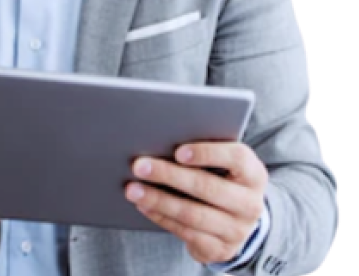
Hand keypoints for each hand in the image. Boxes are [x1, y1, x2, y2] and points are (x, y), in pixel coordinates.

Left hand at [125, 142, 267, 263]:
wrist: (239, 218)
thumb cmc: (223, 177)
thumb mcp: (224, 162)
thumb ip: (204, 150)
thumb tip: (162, 137)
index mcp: (254, 174)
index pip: (236, 158)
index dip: (207, 153)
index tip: (178, 151)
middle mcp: (250, 204)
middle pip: (207, 187)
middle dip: (169, 175)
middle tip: (139, 165)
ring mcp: (237, 230)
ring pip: (192, 214)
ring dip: (158, 200)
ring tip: (133, 189)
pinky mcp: (220, 249)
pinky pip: (185, 233)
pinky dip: (161, 217)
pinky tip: (143, 205)